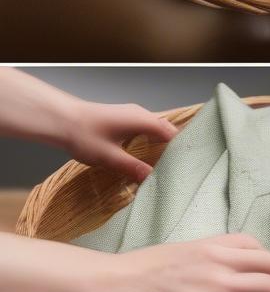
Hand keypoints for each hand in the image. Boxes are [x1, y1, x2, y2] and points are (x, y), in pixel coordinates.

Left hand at [60, 99, 177, 182]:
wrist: (61, 119)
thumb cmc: (86, 136)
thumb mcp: (110, 157)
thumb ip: (133, 167)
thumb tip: (152, 178)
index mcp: (143, 120)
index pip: (171, 133)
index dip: (180, 147)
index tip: (186, 163)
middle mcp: (141, 113)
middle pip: (165, 128)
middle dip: (172, 146)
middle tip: (176, 166)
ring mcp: (131, 113)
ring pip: (154, 127)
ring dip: (160, 142)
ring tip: (163, 162)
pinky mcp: (122, 116)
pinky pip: (144, 126)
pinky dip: (149, 138)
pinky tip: (144, 152)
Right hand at [87, 235, 269, 291]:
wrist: (116, 284)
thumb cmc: (142, 269)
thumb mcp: (182, 251)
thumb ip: (208, 258)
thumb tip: (223, 271)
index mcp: (213, 244)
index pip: (255, 244)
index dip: (266, 259)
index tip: (266, 271)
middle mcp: (222, 261)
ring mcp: (219, 286)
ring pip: (269, 286)